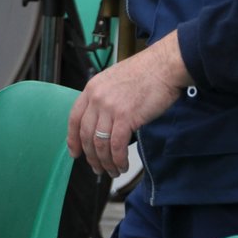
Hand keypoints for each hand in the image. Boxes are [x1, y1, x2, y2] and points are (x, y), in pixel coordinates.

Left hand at [66, 33, 191, 175]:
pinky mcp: (126, 117)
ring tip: (113, 171)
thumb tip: (103, 122)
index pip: (74, 118)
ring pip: (100, 144)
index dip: (72, 139)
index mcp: (91, 88)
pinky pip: (116, 146)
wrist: (164, 66)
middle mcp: (96, 98)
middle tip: (97, 168)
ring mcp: (110, 108)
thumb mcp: (115, 80)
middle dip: (91, 156)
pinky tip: (122, 165)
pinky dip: (118, 159)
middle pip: (86, 134)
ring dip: (105, 162)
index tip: (75, 153)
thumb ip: (105, 98)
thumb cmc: (146, 73)